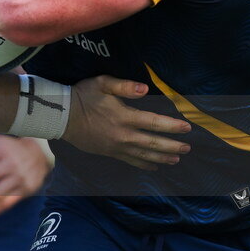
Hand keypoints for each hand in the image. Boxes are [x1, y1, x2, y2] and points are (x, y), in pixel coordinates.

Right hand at [65, 75, 191, 169]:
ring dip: (162, 158)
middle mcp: (123, 135)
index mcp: (125, 117)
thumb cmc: (83, 96)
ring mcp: (116, 146)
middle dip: (172, 146)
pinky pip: (131, 161)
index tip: (187, 128)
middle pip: (153, 143)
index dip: (172, 126)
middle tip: (188, 148)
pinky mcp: (109, 152)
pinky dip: (144, 165)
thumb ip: (124, 86)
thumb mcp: (102, 83)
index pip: (154, 122)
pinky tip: (154, 167)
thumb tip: (145, 89)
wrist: (61, 116)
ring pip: (144, 155)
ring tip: (176, 159)